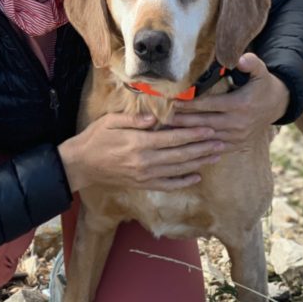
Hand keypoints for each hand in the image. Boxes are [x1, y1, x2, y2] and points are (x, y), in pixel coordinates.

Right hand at [58, 112, 224, 193]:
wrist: (81, 165)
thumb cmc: (95, 138)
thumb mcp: (111, 121)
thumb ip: (133, 119)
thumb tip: (153, 117)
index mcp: (139, 143)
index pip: (172, 138)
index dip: (192, 134)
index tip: (209, 128)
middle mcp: (146, 161)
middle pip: (181, 155)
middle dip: (202, 148)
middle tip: (221, 142)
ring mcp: (146, 175)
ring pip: (179, 170)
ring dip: (199, 163)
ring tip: (215, 156)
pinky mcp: (143, 184)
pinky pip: (168, 185)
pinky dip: (184, 181)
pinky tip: (197, 176)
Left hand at [170, 53, 288, 149]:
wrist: (276, 105)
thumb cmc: (263, 85)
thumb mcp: (261, 71)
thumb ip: (251, 63)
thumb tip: (240, 59)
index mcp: (240, 104)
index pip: (210, 105)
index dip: (192, 104)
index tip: (174, 102)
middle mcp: (238, 123)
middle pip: (205, 122)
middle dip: (183, 121)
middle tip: (164, 118)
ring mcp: (237, 136)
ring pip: (208, 137)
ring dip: (188, 134)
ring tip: (169, 131)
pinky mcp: (237, 144)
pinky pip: (216, 147)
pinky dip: (200, 146)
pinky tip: (185, 144)